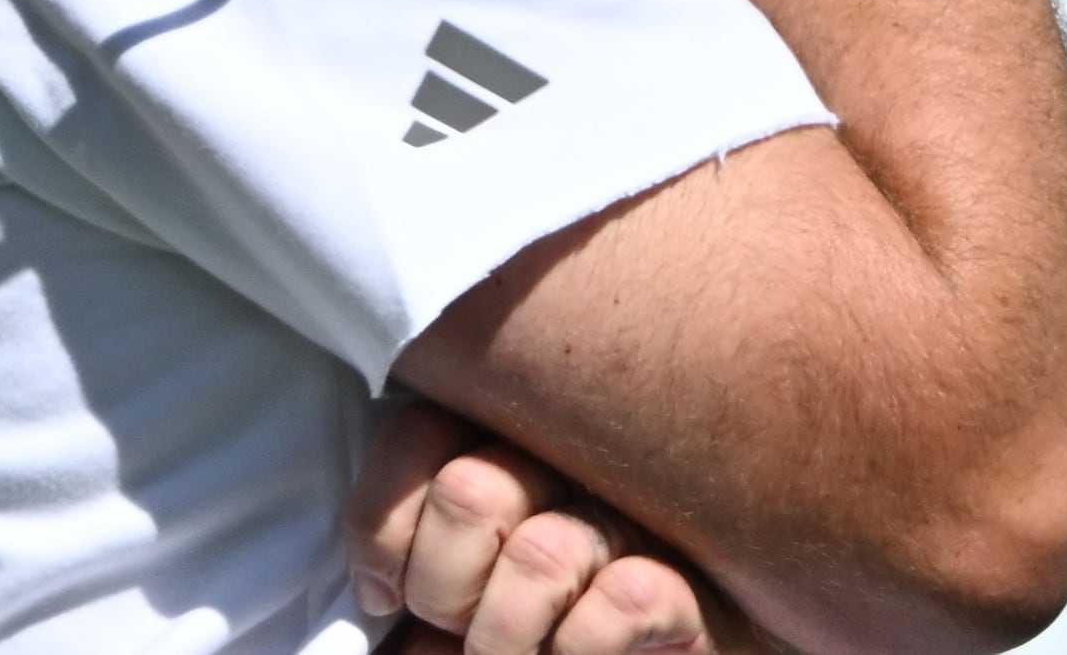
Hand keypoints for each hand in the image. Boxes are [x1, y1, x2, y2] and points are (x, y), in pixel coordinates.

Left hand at [346, 396, 717, 653]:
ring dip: (504, 639)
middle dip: (443, 588)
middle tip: (458, 632)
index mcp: (503, 445)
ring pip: (539, 556)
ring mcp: (633, 518)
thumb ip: (424, 583)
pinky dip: (575, 652)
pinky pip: (618, 602)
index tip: (385, 596)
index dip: (383, 526)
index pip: (419, 432)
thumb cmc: (535, 626)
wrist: (643, 653)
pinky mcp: (684, 585)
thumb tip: (391, 616)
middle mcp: (569, 462)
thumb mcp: (462, 599)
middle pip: (470, 493)